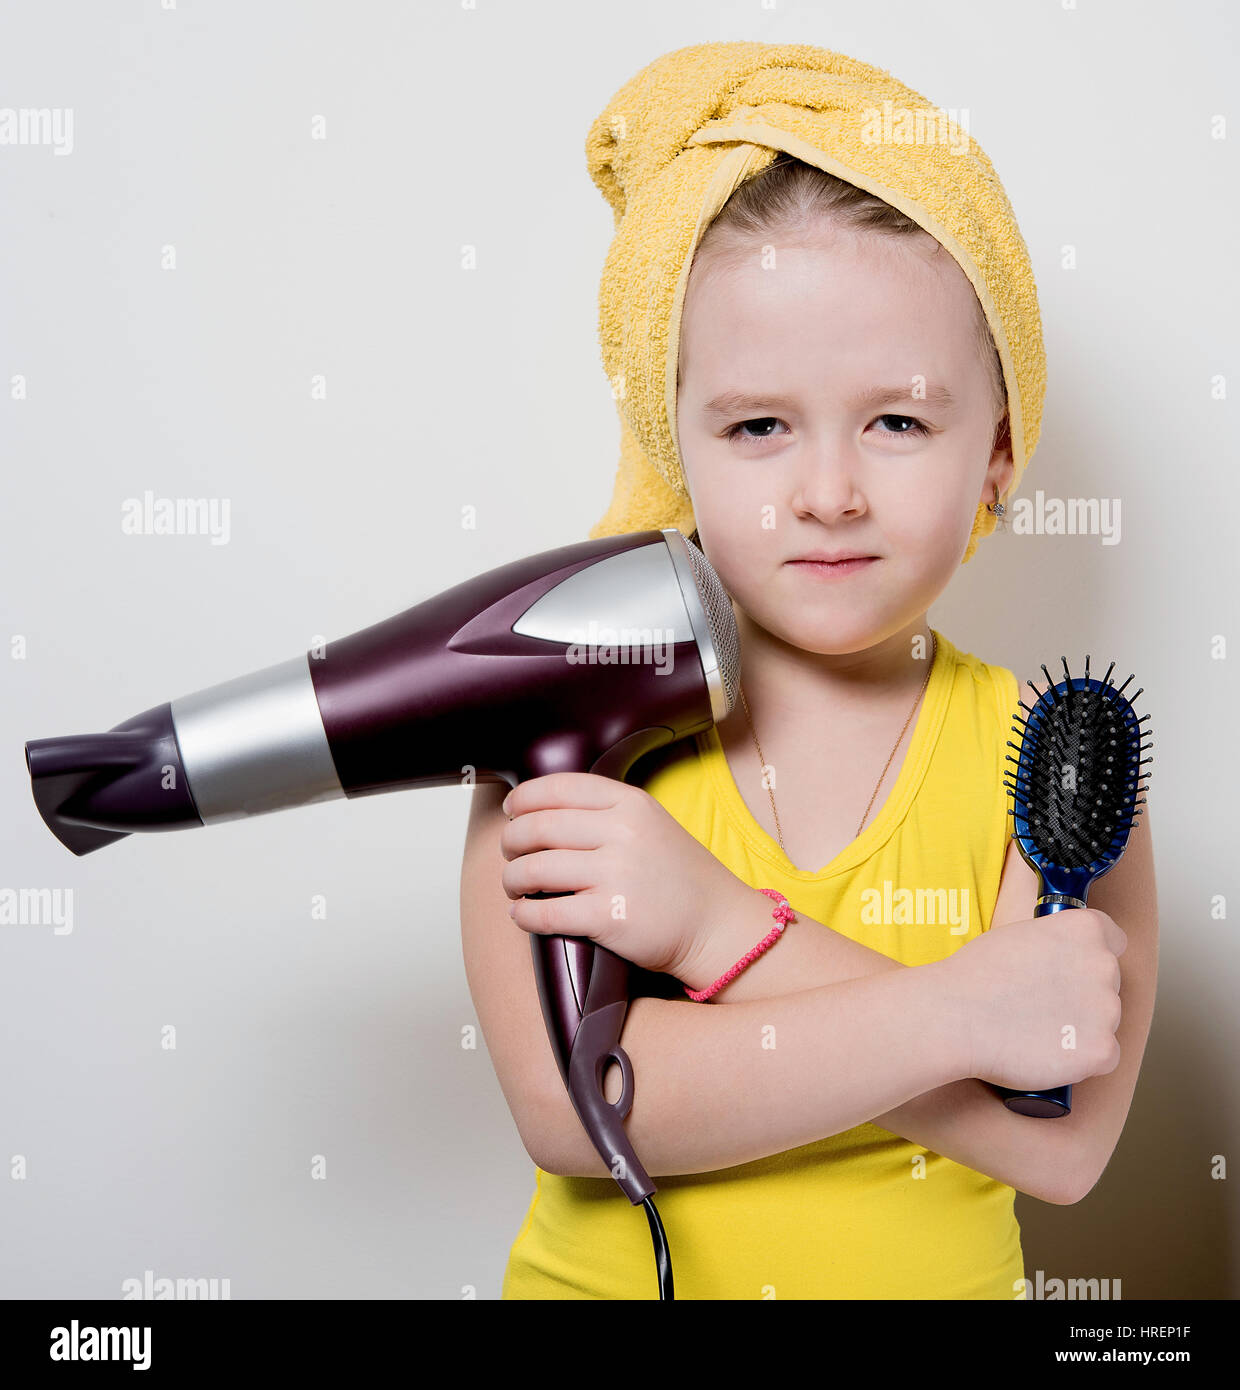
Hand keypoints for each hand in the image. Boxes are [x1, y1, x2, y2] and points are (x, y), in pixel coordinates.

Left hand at [499, 771, 741, 977]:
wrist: (717, 925)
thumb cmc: (681, 877)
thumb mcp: (653, 824)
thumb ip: (607, 812)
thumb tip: (544, 810)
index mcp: (631, 804)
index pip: (561, 788)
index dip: (525, 798)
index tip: (512, 810)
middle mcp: (623, 834)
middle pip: (539, 827)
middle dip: (512, 840)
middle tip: (510, 851)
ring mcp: (616, 875)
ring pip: (534, 869)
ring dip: (513, 878)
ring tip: (514, 885)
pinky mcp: (609, 917)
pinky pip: (546, 912)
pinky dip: (524, 914)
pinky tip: (522, 914)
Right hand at [941, 907, 1127, 1089]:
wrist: (956, 1016)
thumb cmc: (977, 975)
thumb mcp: (1021, 935)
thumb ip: (1056, 942)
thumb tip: (1065, 962)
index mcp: (1085, 929)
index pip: (1114, 939)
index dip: (1091, 955)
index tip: (1072, 968)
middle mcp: (1103, 964)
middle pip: (1107, 984)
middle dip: (1082, 994)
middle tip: (1042, 1004)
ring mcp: (1106, 1009)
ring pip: (1104, 1021)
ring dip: (1080, 1028)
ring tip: (1035, 1029)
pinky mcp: (1101, 1050)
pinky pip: (1104, 1056)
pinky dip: (1081, 1059)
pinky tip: (1047, 1051)